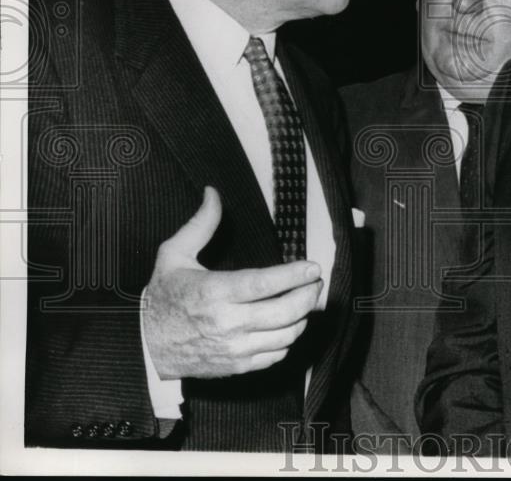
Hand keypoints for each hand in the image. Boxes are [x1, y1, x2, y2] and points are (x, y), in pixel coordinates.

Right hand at [143, 186, 322, 379]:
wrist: (145, 347)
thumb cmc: (162, 298)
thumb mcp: (174, 255)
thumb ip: (200, 224)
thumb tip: (213, 193)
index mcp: (214, 292)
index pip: (265, 284)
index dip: (294, 275)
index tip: (313, 267)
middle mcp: (227, 323)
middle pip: (285, 312)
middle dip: (309, 295)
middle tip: (314, 282)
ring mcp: (234, 348)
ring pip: (286, 335)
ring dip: (303, 317)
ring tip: (304, 300)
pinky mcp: (237, 367)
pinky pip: (276, 355)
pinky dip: (288, 339)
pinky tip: (286, 324)